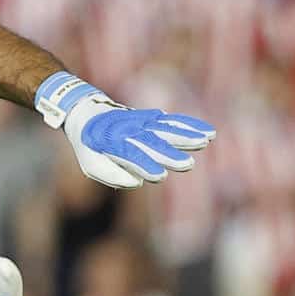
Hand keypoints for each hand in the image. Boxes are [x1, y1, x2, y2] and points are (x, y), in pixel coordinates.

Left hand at [35, 72, 214, 189]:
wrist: (87, 112)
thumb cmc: (89, 144)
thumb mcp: (90, 163)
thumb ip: (110, 174)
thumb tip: (137, 183)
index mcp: (112, 142)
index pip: (131, 155)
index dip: (144, 165)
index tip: (159, 176)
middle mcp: (130, 130)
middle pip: (152, 142)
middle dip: (170, 154)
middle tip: (188, 165)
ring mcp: (142, 122)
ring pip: (166, 128)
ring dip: (186, 134)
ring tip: (206, 140)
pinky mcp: (151, 118)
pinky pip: (172, 121)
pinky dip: (188, 125)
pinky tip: (207, 131)